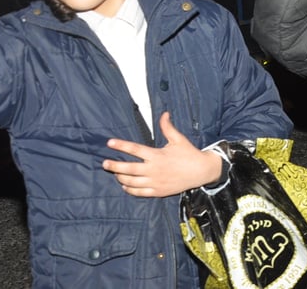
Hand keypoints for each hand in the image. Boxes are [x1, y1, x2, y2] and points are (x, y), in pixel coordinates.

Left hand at [103, 112, 221, 197]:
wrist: (201, 171)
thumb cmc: (189, 153)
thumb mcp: (178, 139)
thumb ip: (168, 127)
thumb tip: (164, 114)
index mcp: (157, 155)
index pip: (135, 149)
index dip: (121, 145)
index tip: (109, 143)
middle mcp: (154, 169)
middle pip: (128, 169)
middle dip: (114, 166)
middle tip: (104, 163)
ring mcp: (155, 182)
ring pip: (132, 182)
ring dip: (121, 178)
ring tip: (115, 174)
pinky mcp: (158, 191)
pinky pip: (139, 192)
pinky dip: (130, 189)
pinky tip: (125, 186)